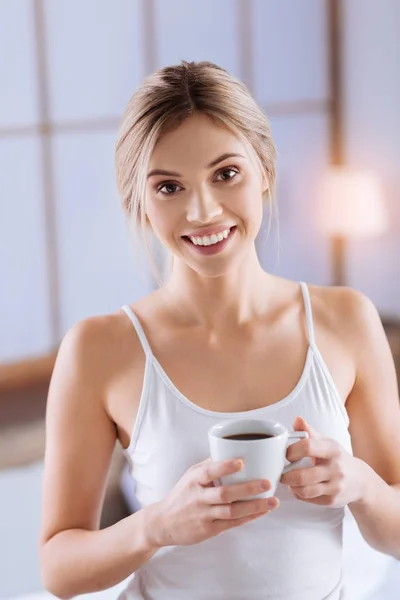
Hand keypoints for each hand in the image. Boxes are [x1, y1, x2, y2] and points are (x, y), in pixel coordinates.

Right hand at [147, 458, 279, 547]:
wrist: (163, 523)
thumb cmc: (182, 495)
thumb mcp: (190, 475)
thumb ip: (209, 465)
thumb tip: (232, 451)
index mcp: (194, 480)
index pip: (209, 472)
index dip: (225, 467)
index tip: (241, 462)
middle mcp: (198, 498)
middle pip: (224, 494)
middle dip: (247, 489)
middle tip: (267, 483)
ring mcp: (204, 515)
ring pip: (231, 512)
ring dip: (254, 507)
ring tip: (272, 501)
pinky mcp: (209, 530)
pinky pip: (232, 524)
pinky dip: (248, 518)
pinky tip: (262, 512)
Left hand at [280, 417, 366, 507]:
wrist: (360, 480)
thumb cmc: (337, 458)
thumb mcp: (326, 442)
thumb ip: (309, 432)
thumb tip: (297, 419)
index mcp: (332, 450)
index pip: (307, 447)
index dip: (291, 451)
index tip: (286, 454)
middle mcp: (335, 469)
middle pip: (302, 475)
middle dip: (286, 475)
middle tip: (281, 472)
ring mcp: (335, 486)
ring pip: (304, 490)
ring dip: (291, 486)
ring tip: (288, 480)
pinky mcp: (332, 500)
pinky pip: (309, 499)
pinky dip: (299, 494)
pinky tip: (298, 488)